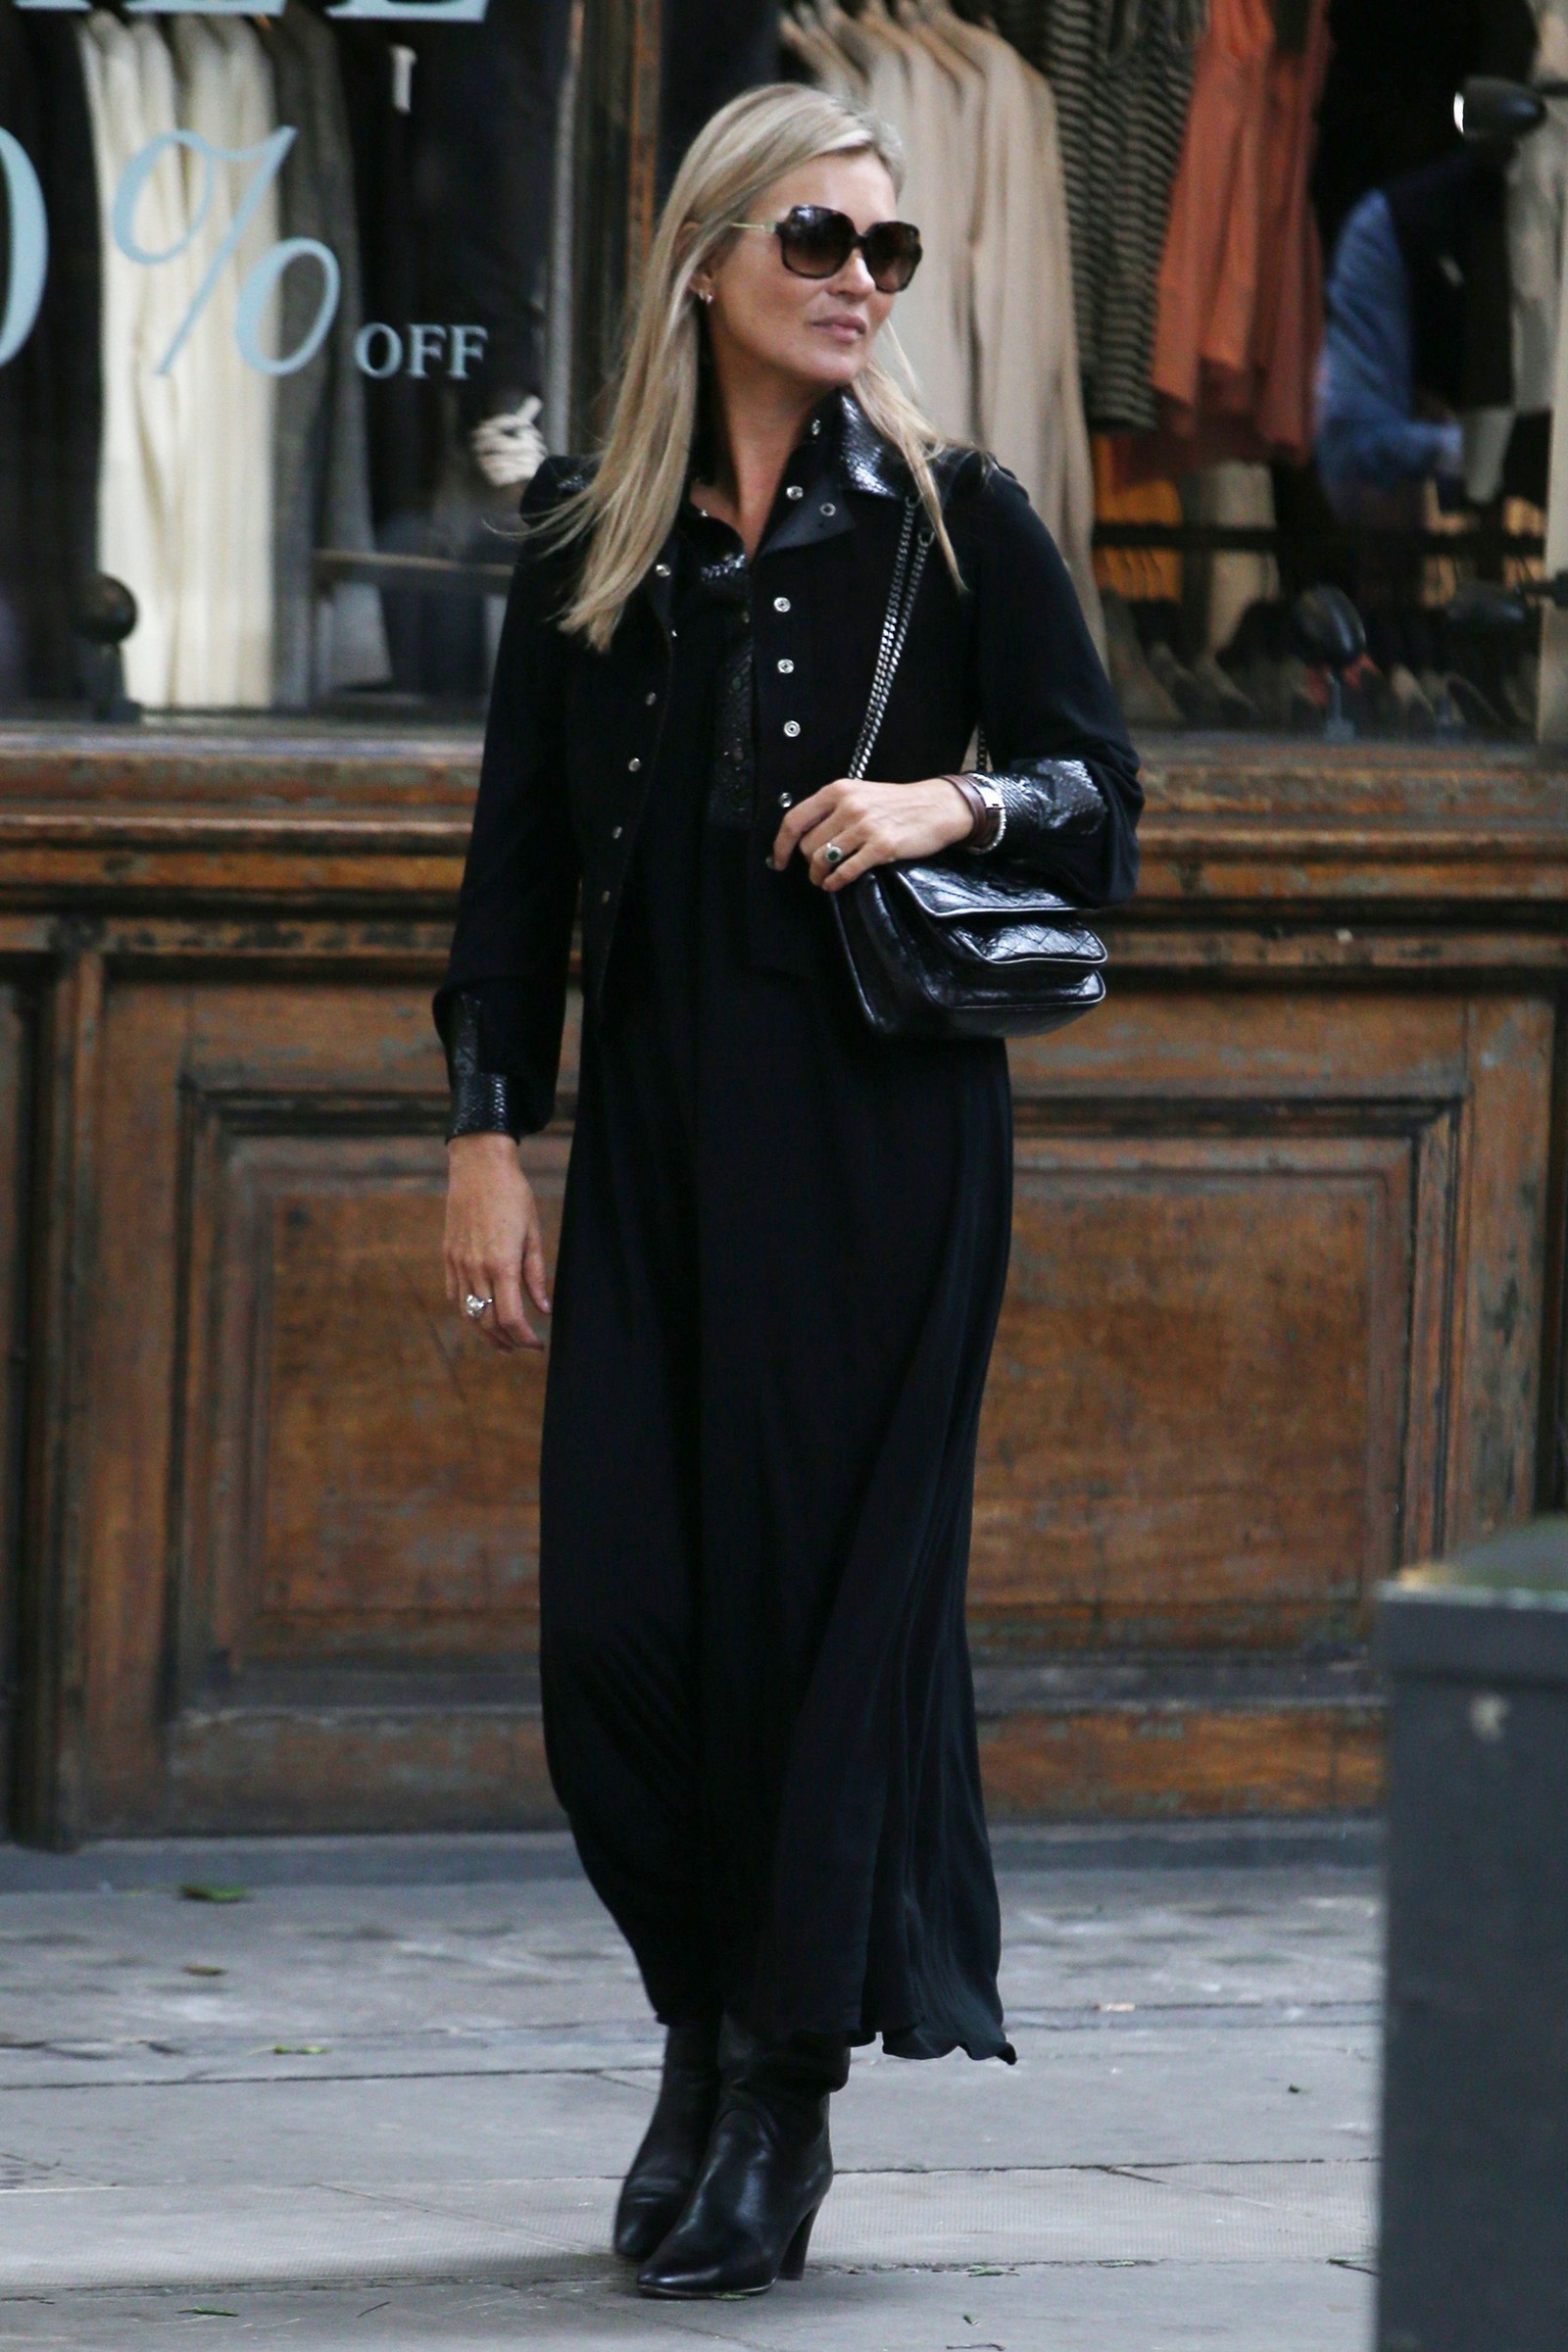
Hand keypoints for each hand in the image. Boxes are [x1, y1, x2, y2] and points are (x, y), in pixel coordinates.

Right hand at [444, 1132, 551, 1352]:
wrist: (479, 1166)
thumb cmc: (513, 1196)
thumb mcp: (533, 1234)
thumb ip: (536, 1275)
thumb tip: (544, 1309)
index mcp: (501, 1264)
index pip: (510, 1318)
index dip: (524, 1338)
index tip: (537, 1345)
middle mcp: (476, 1268)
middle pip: (487, 1322)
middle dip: (506, 1341)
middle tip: (523, 1347)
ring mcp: (458, 1263)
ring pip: (468, 1313)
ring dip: (485, 1333)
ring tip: (502, 1342)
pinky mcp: (448, 1255)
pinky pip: (455, 1294)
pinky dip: (468, 1311)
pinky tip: (481, 1315)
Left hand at [770, 775, 973, 889]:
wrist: (936, 807)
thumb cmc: (897, 803)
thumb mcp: (860, 794)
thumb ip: (832, 810)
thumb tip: (804, 836)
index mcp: (838, 791)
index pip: (795, 820)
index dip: (781, 845)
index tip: (779, 860)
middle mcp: (848, 806)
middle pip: (808, 845)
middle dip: (808, 863)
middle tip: (815, 870)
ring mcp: (865, 827)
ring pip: (823, 860)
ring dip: (819, 876)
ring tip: (824, 880)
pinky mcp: (881, 847)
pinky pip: (846, 871)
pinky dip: (836, 882)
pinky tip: (836, 884)